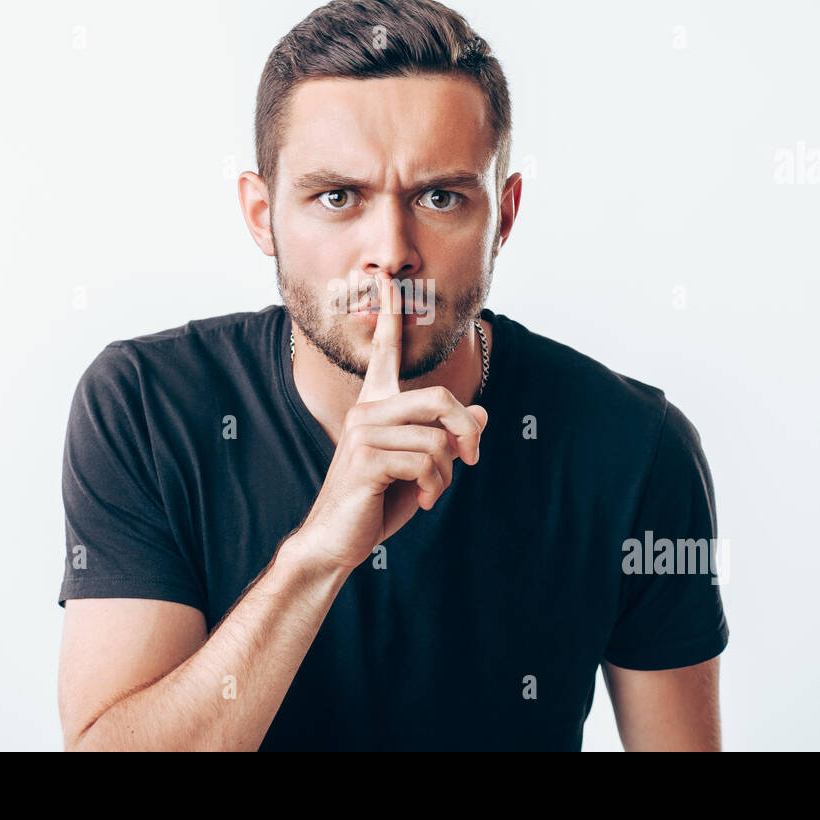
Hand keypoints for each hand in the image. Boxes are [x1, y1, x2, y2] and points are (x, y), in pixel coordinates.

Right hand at [295, 272, 488, 571]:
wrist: (338, 538)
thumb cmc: (377, 501)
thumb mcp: (421, 466)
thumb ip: (447, 438)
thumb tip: (481, 415)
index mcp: (375, 406)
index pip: (385, 352)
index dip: (390, 316)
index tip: (388, 280)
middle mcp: (366, 410)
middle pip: (441, 398)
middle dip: (467, 432)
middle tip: (471, 460)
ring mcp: (363, 431)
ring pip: (438, 438)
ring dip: (447, 473)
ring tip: (430, 490)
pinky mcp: (367, 457)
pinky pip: (427, 461)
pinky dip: (434, 486)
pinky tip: (420, 500)